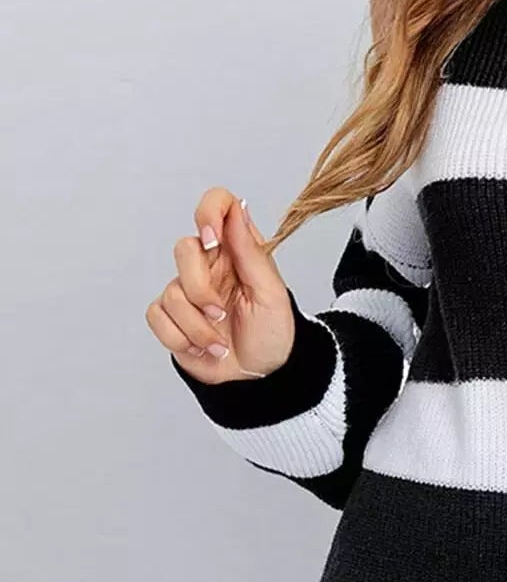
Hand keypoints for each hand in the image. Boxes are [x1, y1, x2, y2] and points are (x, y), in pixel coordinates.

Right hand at [146, 186, 295, 384]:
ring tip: (220, 343)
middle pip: (183, 249)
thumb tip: (237, 209)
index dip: (209, 212)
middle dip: (201, 289)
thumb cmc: (272, 333)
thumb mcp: (271, 293)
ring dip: (198, 327)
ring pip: (171, 292)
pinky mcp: (170, 317)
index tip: (214, 240)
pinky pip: (158, 316)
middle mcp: (208, 265)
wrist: (258, 376)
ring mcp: (186, 290)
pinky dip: (181, 339)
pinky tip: (203, 348)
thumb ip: (251, 252)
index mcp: (237, 250)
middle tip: (221, 313)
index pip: (217, 205)